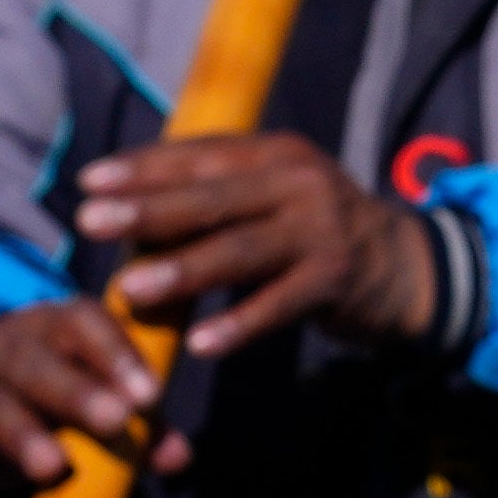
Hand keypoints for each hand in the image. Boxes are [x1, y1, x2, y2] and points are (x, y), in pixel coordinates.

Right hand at [0, 296, 174, 497]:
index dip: (116, 354)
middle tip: (114, 420)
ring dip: (23, 435)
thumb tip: (176, 456)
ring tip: (51, 467)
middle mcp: (11, 346)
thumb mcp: (104, 394)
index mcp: (59, 327)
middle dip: (76, 393)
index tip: (149, 395)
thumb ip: (145, 423)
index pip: (85, 323)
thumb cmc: (63, 388)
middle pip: (37, 364)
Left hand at [69, 132, 443, 364]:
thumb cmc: (316, 233)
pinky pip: (280, 304)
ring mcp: (323, 231)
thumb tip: (125, 222)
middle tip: (89, 222)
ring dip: (183, 271)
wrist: (409, 269)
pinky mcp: (338, 279)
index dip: (143, 169)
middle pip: (213, 198)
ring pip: (241, 250)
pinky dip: (240, 324)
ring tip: (130, 290)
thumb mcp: (272, 199)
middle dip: (148, 211)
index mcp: (275, 154)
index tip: (88, 183)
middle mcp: (301, 183)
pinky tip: (201, 344)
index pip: (199, 155)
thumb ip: (213, 203)